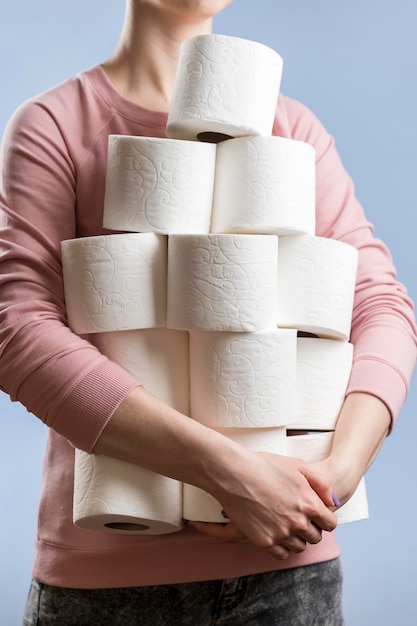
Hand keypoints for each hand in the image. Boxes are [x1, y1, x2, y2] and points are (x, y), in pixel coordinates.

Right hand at [189, 451, 336, 560]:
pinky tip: (276, 533)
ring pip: (300, 547)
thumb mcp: (299, 465)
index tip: (316, 514)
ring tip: (287, 524)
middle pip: (316, 537)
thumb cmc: (266, 465)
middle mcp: (298, 523)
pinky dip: (282, 547)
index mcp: (309, 504)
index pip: (330, 523)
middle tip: (299, 517)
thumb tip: (333, 501)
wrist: (235, 473)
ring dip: (297, 538)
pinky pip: (282, 554)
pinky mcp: (264, 542)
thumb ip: (322, 484)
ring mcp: (281, 534)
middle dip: (311, 528)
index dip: (324, 518)